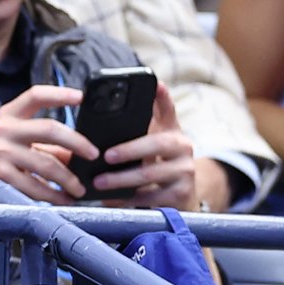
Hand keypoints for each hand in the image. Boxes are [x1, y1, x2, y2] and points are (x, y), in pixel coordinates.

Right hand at [0, 85, 95, 203]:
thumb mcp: (15, 141)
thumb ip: (46, 144)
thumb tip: (78, 154)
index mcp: (8, 115)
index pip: (36, 95)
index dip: (60, 94)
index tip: (81, 98)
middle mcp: (3, 130)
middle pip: (50, 129)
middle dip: (78, 143)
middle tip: (93, 155)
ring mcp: (0, 153)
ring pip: (47, 165)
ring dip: (68, 179)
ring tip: (79, 188)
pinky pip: (34, 187)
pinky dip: (52, 195)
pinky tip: (62, 199)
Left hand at [95, 82, 195, 209]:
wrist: (180, 196)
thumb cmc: (156, 165)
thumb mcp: (149, 144)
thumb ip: (135, 128)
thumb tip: (99, 119)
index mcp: (172, 131)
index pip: (168, 110)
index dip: (162, 97)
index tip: (156, 85)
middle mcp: (182, 147)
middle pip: (158, 144)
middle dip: (130, 150)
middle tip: (106, 156)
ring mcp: (185, 171)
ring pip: (150, 174)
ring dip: (121, 179)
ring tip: (99, 182)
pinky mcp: (181, 194)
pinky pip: (150, 198)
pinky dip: (127, 199)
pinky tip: (110, 199)